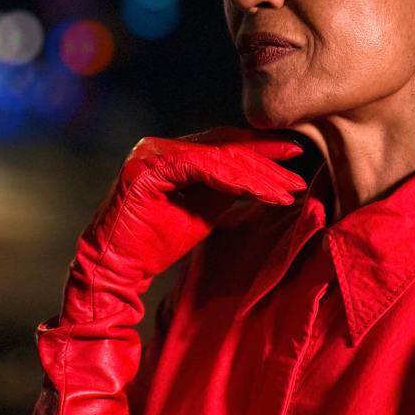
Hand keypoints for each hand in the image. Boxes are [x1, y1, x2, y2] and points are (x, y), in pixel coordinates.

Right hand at [60, 126, 306, 323]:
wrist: (115, 270)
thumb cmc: (155, 244)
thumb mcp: (203, 211)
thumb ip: (226, 189)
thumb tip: (264, 178)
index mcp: (171, 152)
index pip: (223, 145)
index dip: (261, 150)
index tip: (295, 157)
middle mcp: (159, 146)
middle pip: (224, 147)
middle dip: (266, 161)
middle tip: (298, 174)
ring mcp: (151, 154)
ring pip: (218, 157)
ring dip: (257, 174)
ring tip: (287, 190)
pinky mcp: (147, 170)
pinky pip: (201, 169)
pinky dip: (235, 181)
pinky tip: (262, 193)